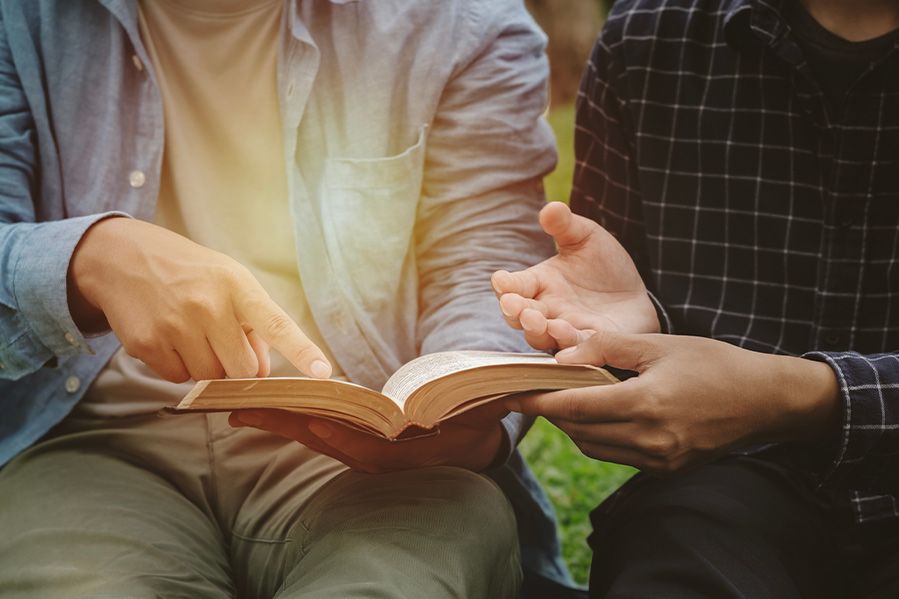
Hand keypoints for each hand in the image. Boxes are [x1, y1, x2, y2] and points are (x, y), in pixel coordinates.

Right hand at [68, 217, 331, 381]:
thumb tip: (259, 372)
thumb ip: (254, 323)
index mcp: (237, 286)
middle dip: (237, 366)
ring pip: (209, 378)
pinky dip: (178, 366)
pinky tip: (168, 337)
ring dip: (206, 367)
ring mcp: (175, 326)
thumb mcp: (229, 281)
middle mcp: (208, 306)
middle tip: (222, 342)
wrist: (121, 257)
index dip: (302, 351)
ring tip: (192, 333)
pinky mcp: (146, 344)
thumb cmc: (189, 272)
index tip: (324, 373)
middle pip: (241, 370)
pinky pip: (177, 378)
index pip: (277, 324)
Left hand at [228, 402, 508, 472]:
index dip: (340, 436)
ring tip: (239, 409)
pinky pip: (321, 433)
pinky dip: (294, 421)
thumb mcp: (483, 411)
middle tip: (240, 410)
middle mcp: (381, 457)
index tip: (311, 421)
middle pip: (328, 442)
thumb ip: (480, 406)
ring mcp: (366, 451)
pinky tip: (269, 409)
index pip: (369, 449)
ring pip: (318, 438)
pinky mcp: (358, 442)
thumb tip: (487, 396)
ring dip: (280, 424)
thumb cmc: (476, 418)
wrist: (474, 437)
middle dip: (286, 426)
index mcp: (409, 453)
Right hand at [491, 201, 658, 350]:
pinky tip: (565, 334)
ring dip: (537, 330)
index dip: (505, 285)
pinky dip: (568, 345)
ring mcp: (566, 328)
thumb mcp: (586, 237)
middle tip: (514, 306)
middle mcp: (546, 309)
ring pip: (542, 336)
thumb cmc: (603, 265)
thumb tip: (551, 207)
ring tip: (536, 320)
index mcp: (539, 283)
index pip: (514, 286)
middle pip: (520, 316)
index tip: (500, 280)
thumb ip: (566, 225)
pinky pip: (575, 348)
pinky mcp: (590, 343)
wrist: (634, 292)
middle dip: (514, 312)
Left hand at [505, 330, 839, 474]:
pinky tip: (599, 415)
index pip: (574, 408)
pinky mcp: (667, 469)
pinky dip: (599, 438)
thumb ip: (607, 348)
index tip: (510, 395)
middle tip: (534, 392)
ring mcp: (659, 460)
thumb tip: (561, 357)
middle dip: (551, 413)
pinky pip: (617, 456)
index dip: (537, 403)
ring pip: (594, 448)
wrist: (765, 401)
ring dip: (573, 426)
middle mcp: (650, 439)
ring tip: (564, 400)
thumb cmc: (714, 364)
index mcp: (645, 404)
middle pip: (578, 431)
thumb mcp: (660, 345)